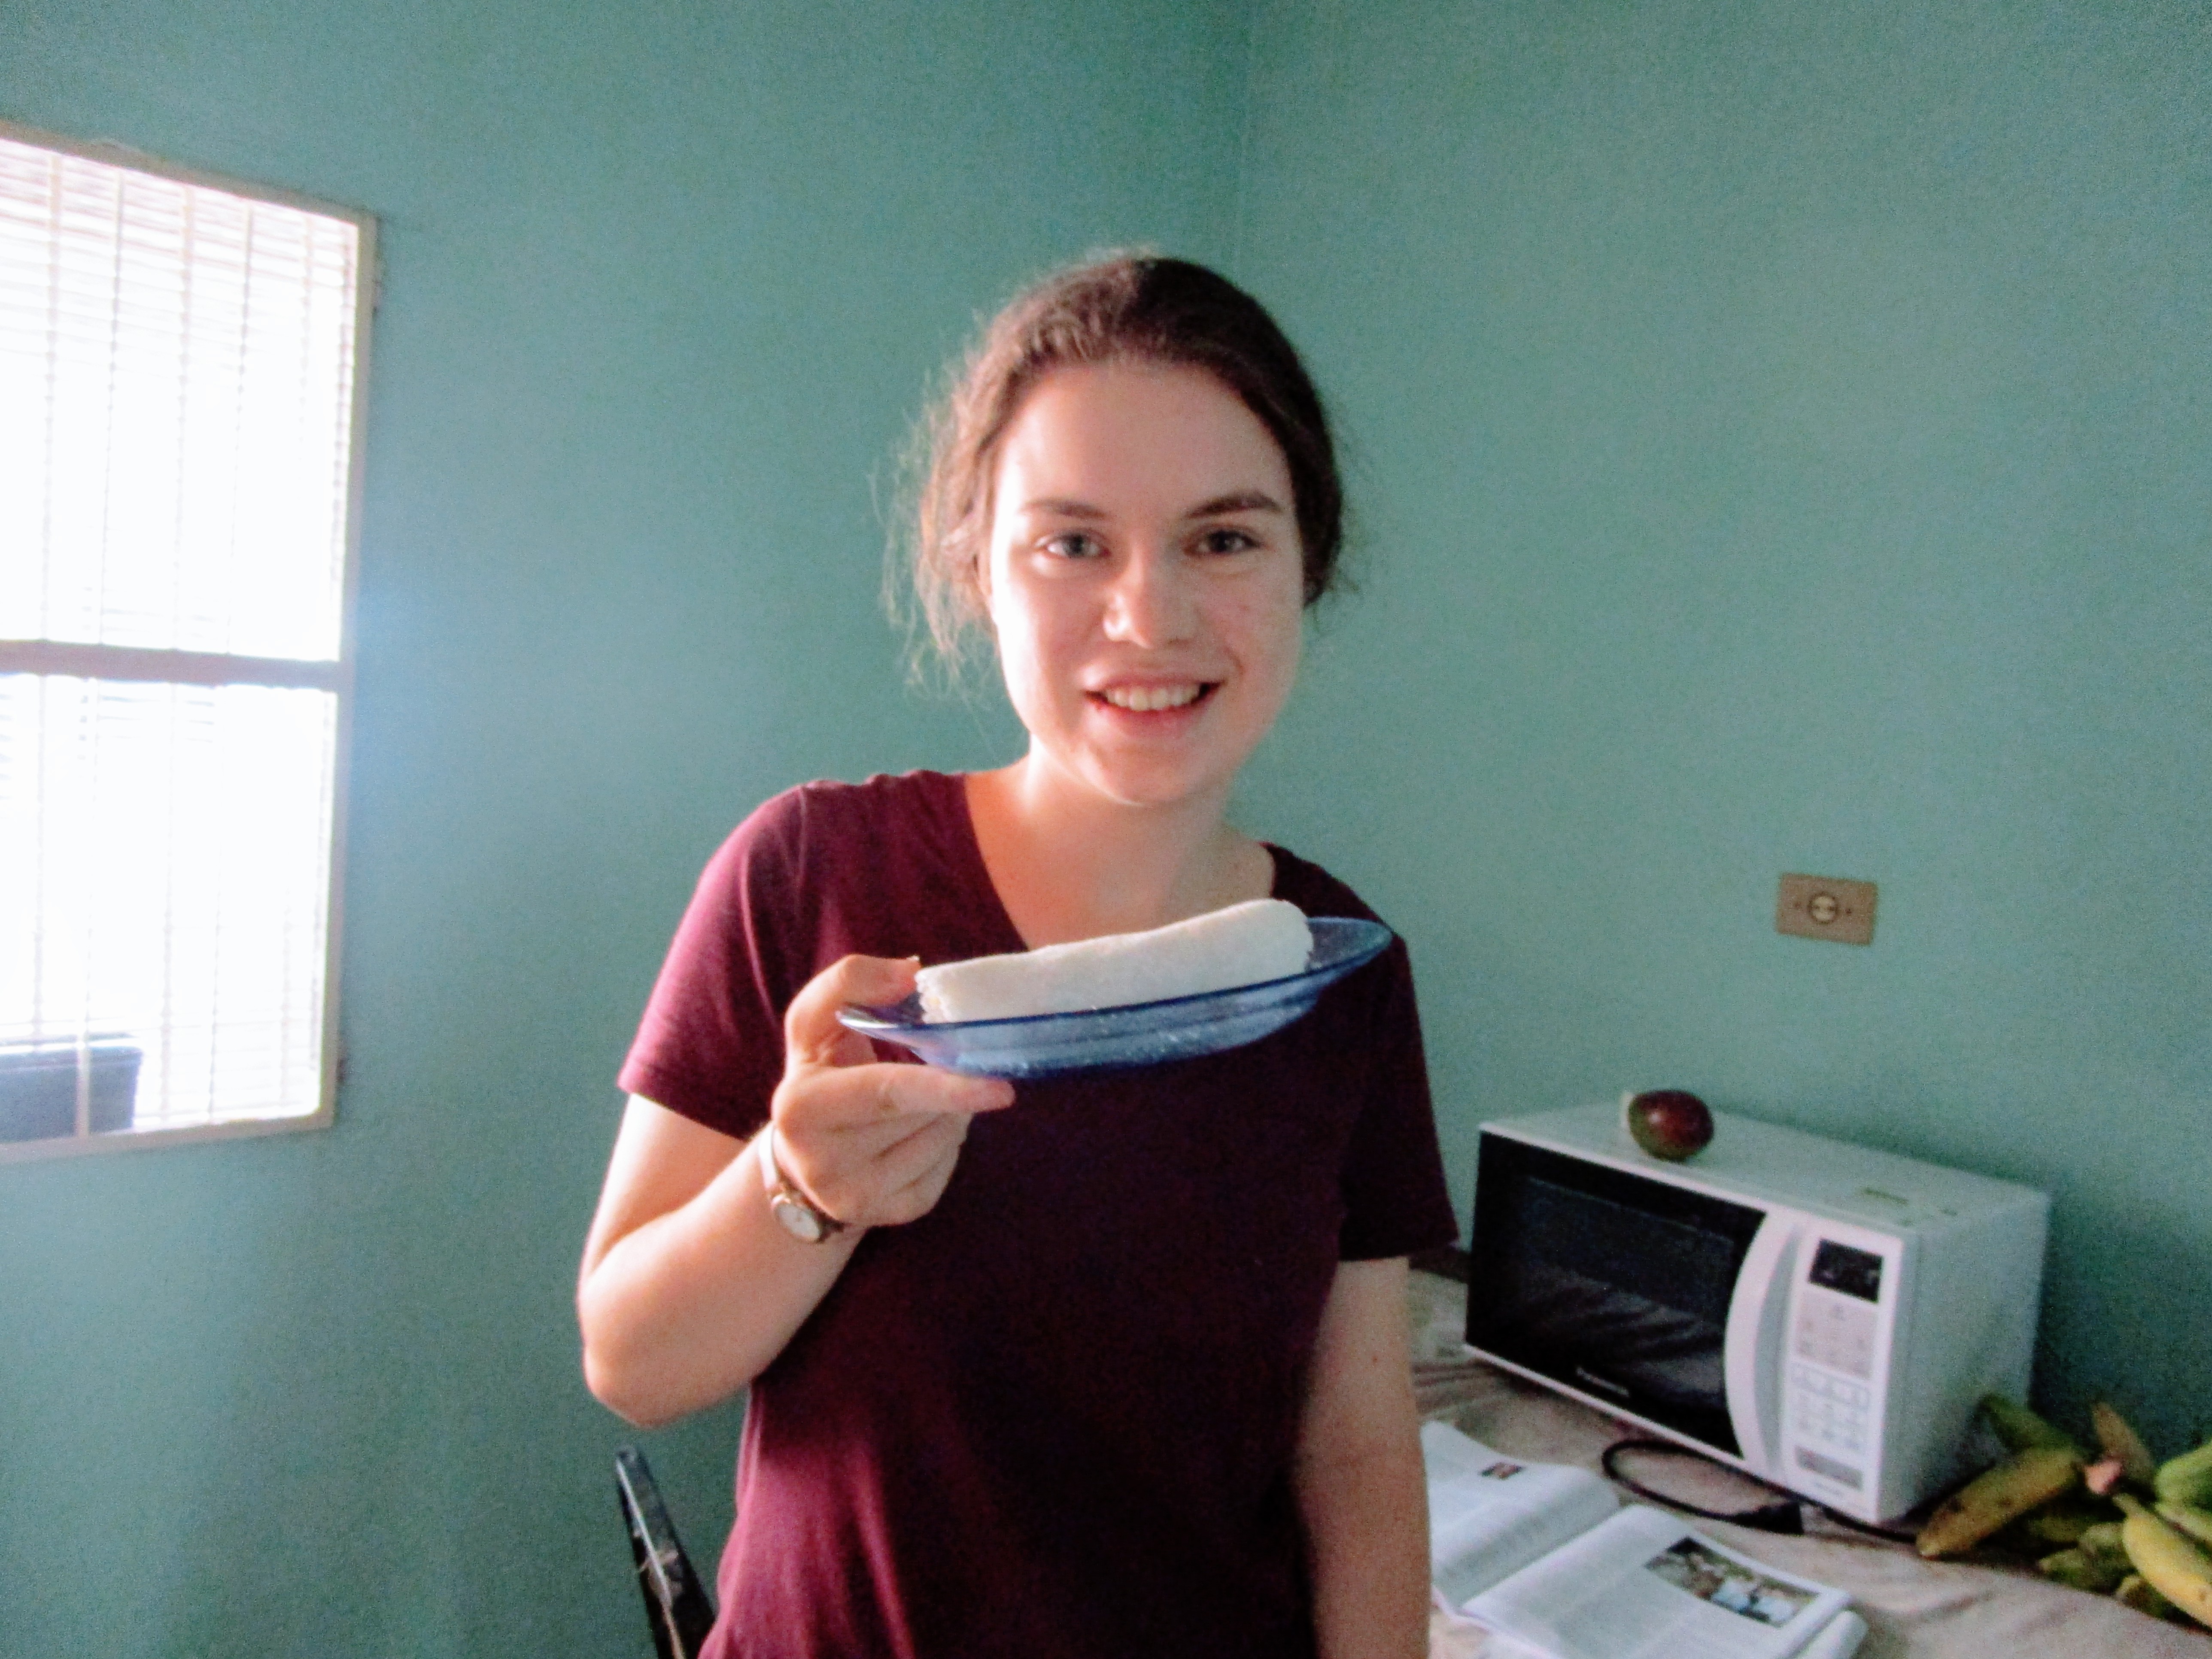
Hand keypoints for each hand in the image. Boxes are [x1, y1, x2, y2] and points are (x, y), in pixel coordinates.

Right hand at [768, 954, 1014, 1229]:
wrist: (802, 1159)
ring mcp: (855, 1198)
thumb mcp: (815, 1024)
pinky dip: (946, 1145)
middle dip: (949, 1089)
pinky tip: (920, 1133)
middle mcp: (822, 1163)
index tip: (1000, 1085)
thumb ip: (851, 982)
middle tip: (956, 1068)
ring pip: (941, 1143)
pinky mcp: (886, 1216)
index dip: (944, 1086)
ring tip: (922, 1100)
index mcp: (800, 1106)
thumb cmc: (819, 1074)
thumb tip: (910, 972)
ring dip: (950, 1112)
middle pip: (923, 1116)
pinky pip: (944, 1173)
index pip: (886, 1093)